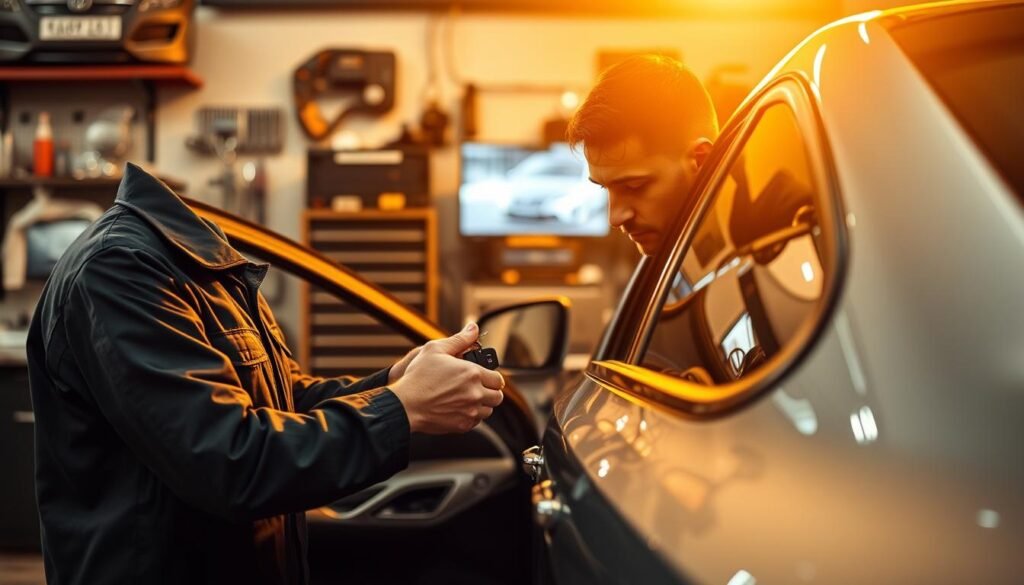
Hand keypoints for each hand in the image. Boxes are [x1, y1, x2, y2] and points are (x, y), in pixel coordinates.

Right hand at [390, 322, 504, 433]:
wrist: (405, 405)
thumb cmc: (418, 376)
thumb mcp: (435, 349)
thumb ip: (459, 339)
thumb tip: (473, 328)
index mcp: (472, 374)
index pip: (498, 379)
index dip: (492, 377)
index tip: (484, 376)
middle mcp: (475, 393)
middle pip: (497, 397)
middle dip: (490, 391)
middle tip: (478, 387)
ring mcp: (470, 411)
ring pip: (488, 410)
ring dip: (482, 404)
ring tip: (467, 398)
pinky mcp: (462, 425)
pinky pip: (476, 422)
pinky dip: (471, 416)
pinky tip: (459, 408)